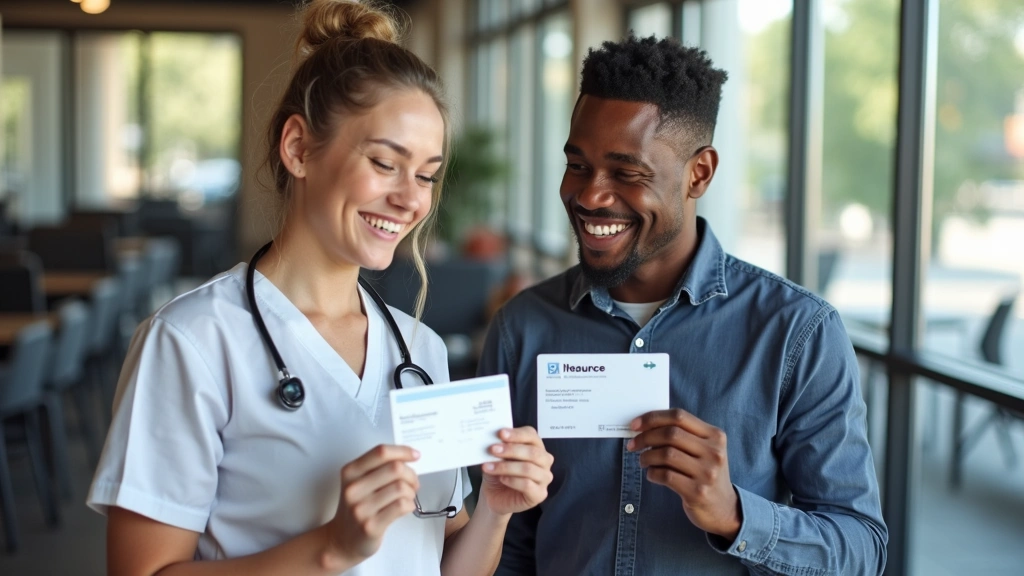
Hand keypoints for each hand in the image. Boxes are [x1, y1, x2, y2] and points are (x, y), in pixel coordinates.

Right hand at [327, 445, 419, 564]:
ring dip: (411, 492)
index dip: (402, 451)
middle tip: (413, 483)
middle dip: (411, 475)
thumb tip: (408, 458)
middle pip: (395, 468)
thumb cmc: (357, 508)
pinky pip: (401, 506)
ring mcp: (360, 508)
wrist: (342, 540)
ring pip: (400, 487)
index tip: (415, 455)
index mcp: (350, 472)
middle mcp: (353, 488)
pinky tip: (405, 507)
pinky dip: (409, 504)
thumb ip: (379, 468)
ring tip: (407, 497)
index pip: (380, 452)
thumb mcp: (359, 482)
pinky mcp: (371, 526)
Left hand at [479, 427, 553, 514]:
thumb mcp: (496, 457)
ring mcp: (544, 478)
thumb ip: (499, 446)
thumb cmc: (498, 474)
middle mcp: (544, 461)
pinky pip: (527, 484)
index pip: (532, 435)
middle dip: (511, 450)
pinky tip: (502, 479)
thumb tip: (494, 438)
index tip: (500, 433)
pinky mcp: (539, 494)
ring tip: (489, 467)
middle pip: (533, 452)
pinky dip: (512, 480)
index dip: (517, 434)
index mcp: (536, 447)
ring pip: (529, 468)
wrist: (494, 496)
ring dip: (506, 467)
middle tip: (493, 449)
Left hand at [627, 409, 741, 539]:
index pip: (679, 416)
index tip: (635, 424)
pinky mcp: (697, 492)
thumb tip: (646, 426)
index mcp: (715, 436)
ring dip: (647, 456)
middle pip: (671, 433)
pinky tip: (652, 474)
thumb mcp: (704, 450)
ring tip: (643, 461)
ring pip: (666, 454)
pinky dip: (652, 473)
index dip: (653, 418)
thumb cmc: (705, 474)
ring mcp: (707, 473)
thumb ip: (683, 435)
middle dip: (645, 437)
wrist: (724, 509)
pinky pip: (666, 475)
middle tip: (633, 444)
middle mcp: (714, 452)